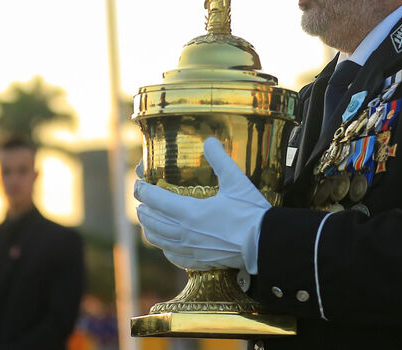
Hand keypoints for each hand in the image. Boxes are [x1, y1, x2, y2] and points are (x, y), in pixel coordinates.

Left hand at [135, 137, 269, 273]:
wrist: (263, 245)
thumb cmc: (250, 213)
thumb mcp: (236, 181)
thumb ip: (220, 159)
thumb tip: (209, 141)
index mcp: (190, 212)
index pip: (156, 200)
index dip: (143, 192)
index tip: (138, 184)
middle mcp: (184, 233)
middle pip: (152, 221)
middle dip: (143, 208)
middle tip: (141, 199)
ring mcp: (190, 249)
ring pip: (158, 240)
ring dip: (148, 228)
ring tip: (146, 220)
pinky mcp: (198, 261)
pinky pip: (172, 255)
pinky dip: (163, 246)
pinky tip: (165, 244)